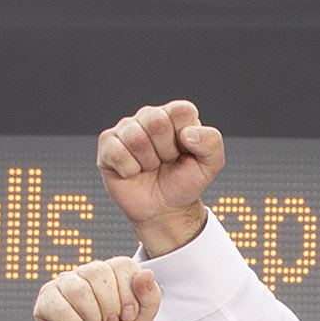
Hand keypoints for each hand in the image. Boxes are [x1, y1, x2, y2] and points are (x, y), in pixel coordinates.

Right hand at [33, 258, 159, 320]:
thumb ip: (150, 299)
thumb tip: (146, 274)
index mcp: (110, 273)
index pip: (122, 265)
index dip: (129, 294)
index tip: (127, 315)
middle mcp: (85, 273)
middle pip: (99, 273)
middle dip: (110, 307)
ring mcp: (63, 284)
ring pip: (79, 289)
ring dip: (91, 318)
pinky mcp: (45, 300)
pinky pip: (60, 306)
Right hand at [96, 99, 226, 258]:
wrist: (164, 209)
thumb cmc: (184, 183)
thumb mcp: (211, 165)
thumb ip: (212, 143)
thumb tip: (187, 134)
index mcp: (175, 115)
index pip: (180, 111)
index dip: (185, 138)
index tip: (184, 152)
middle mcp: (149, 116)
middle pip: (156, 122)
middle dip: (166, 151)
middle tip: (166, 161)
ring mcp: (126, 129)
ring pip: (135, 138)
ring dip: (147, 162)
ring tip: (150, 167)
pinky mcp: (108, 144)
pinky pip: (116, 153)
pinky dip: (129, 170)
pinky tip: (133, 171)